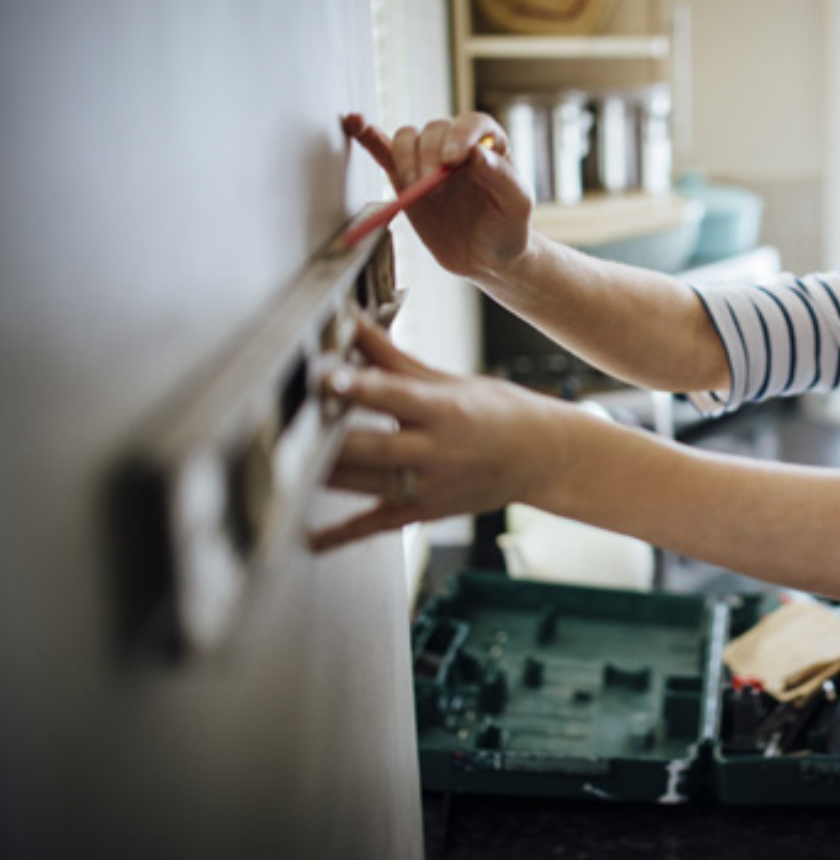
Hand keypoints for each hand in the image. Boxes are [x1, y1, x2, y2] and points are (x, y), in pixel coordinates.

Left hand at [311, 316, 560, 551]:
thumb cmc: (497, 413)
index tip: (325, 375)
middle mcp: (437, 452)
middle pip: (371, 448)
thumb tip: (352, 321)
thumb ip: (393, 358)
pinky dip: (340, 535)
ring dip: (321, 475)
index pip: (394, 396)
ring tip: (279, 464)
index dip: (359, 386)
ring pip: (364, 484)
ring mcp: (429, 487)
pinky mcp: (424, 511)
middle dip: (328, 437)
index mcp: (444, 411)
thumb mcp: (449, 382)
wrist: (541, 458)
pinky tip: (308, 539)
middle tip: (287, 424)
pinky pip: (375, 525)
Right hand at [344, 112, 532, 280]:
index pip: (472, 123)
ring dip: (406, 157)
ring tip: (416, 187)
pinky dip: (368, 136)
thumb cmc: (508, 227)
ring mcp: (429, 159)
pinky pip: (383, 150)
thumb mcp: (517, 204)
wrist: (486, 257)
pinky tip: (354, 122)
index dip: (460, 135)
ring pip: (407, 138)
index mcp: (489, 144)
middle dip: (429, 154)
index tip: (453, 160)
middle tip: (432, 184)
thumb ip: (502, 176)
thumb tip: (475, 153)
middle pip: (434, 129)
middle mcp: (456, 144)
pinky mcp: (405, 177)